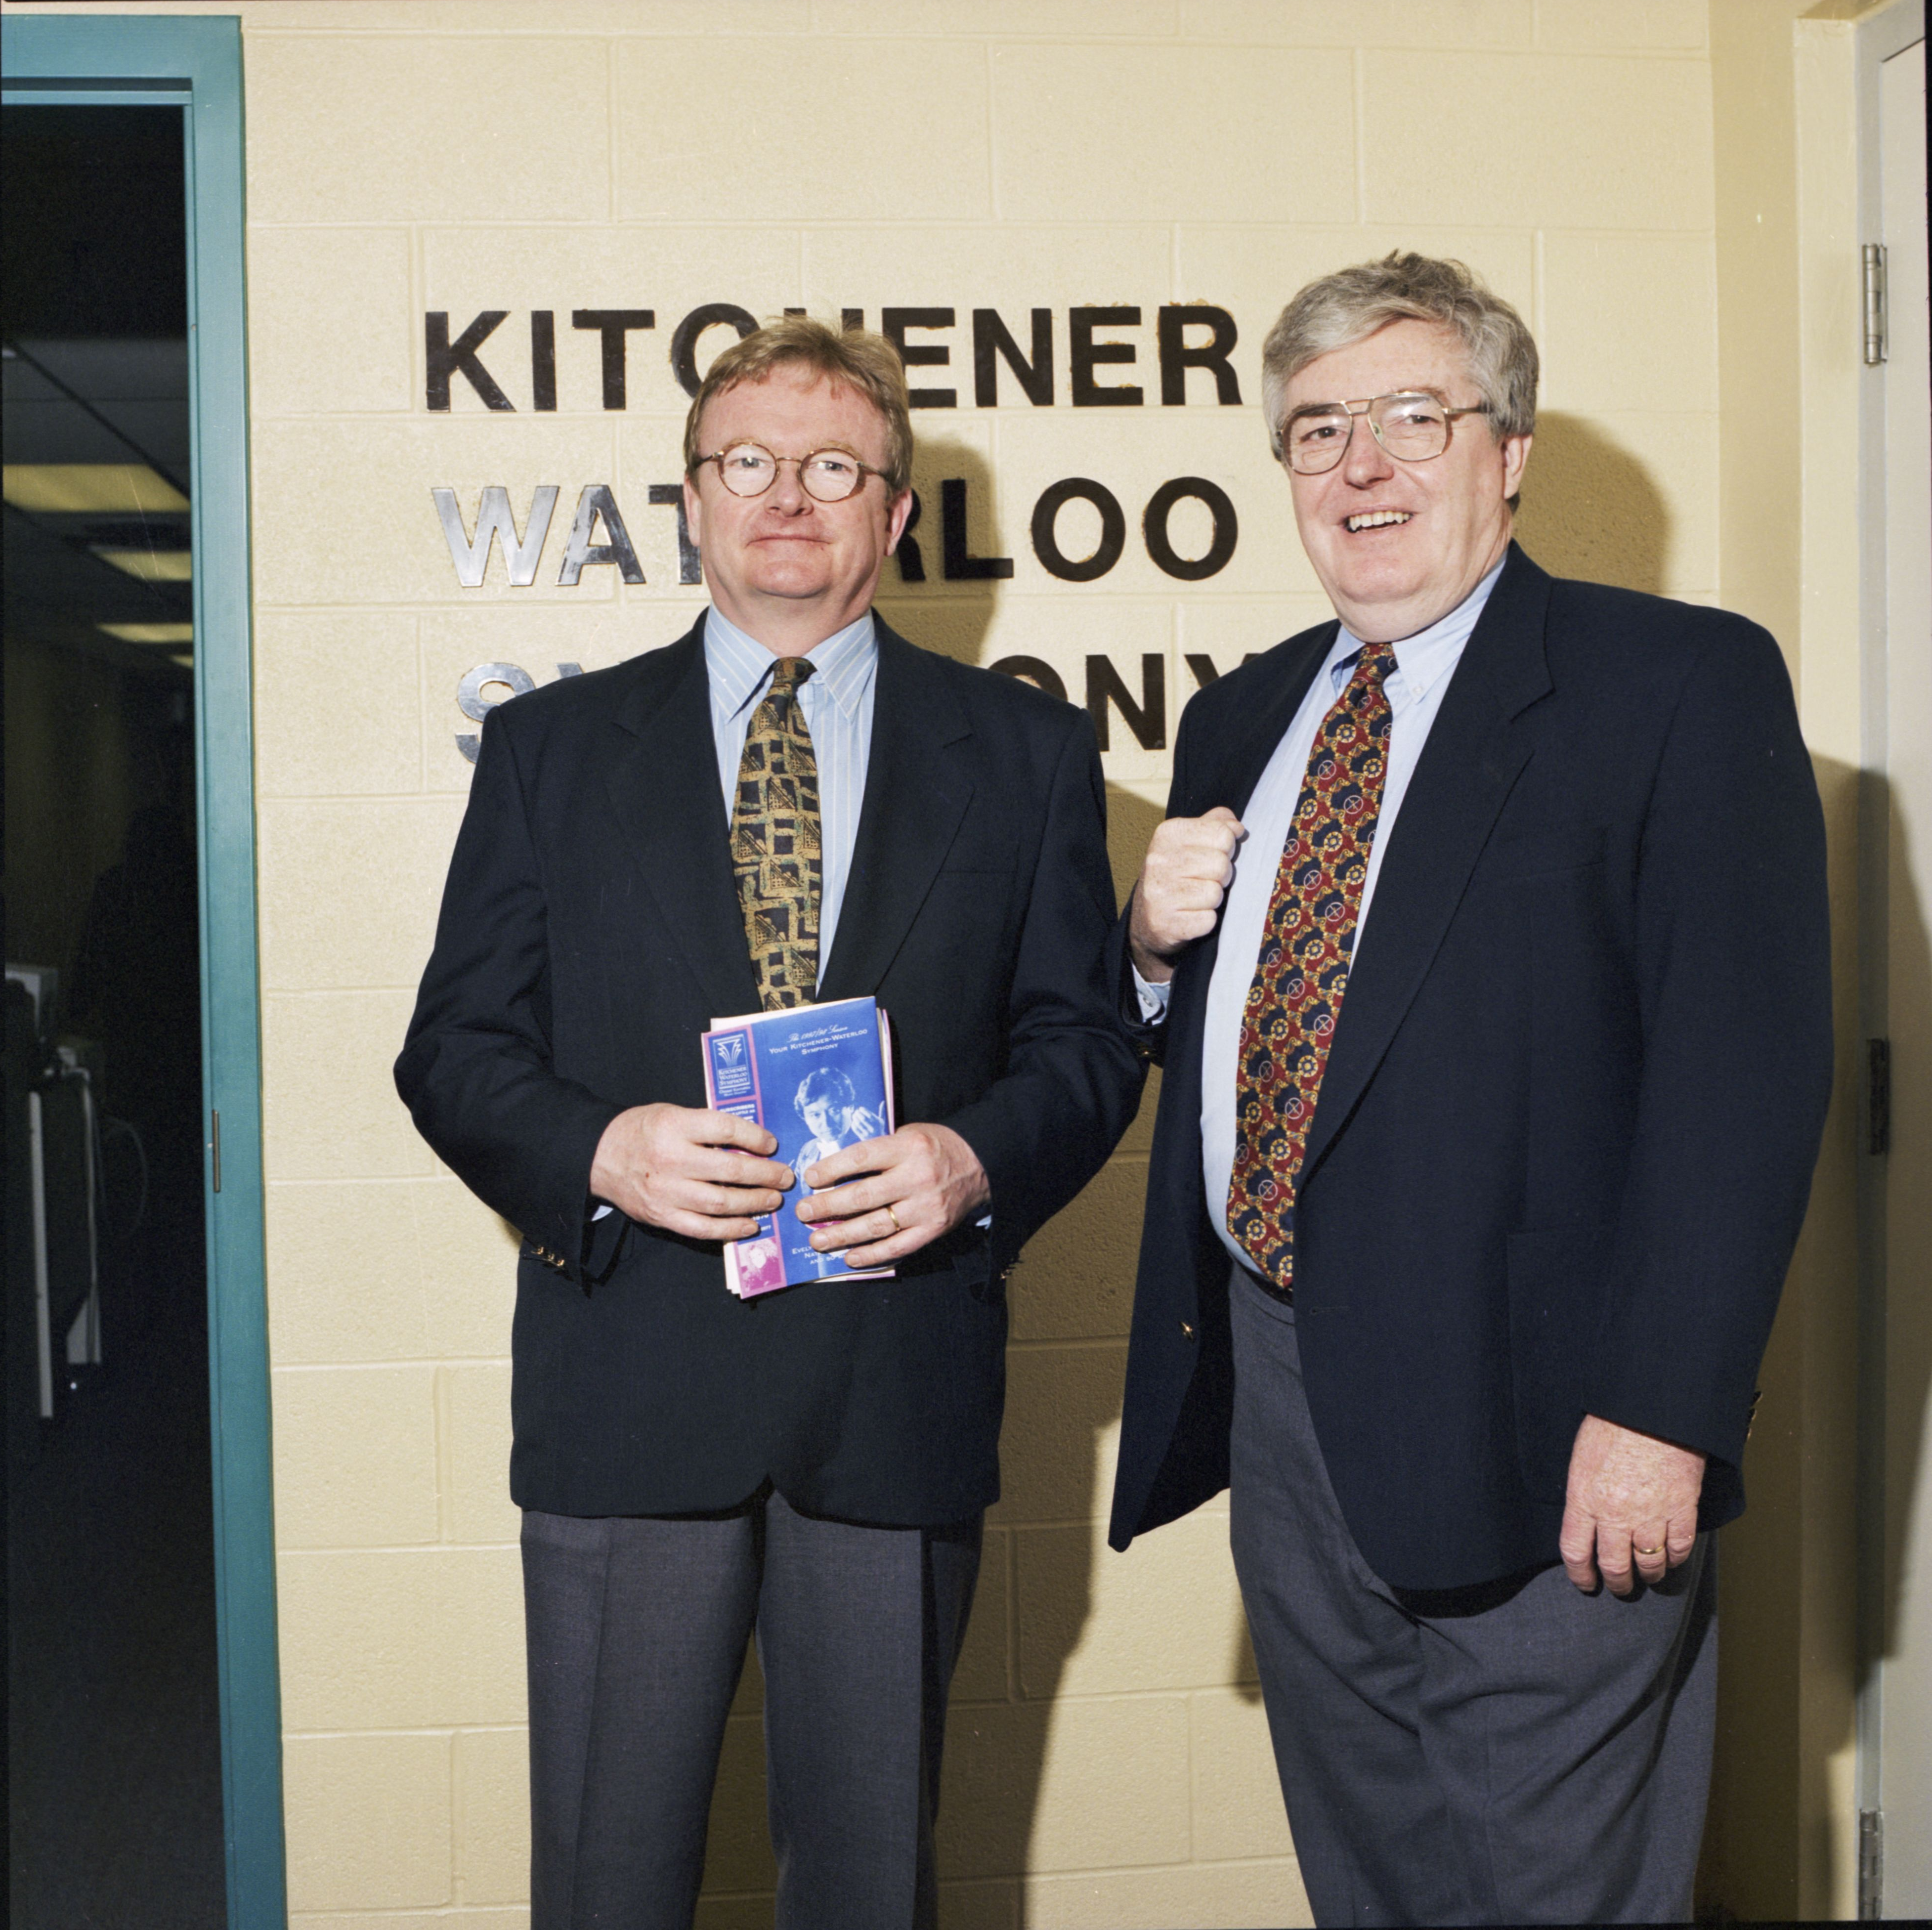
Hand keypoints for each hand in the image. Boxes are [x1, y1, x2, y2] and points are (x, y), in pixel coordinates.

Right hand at [589, 1103, 793, 1241]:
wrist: (598, 1155)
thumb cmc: (642, 1130)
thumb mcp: (672, 1113)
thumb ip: (706, 1126)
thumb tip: (753, 1141)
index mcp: (675, 1125)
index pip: (726, 1130)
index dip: (755, 1137)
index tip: (772, 1144)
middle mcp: (671, 1159)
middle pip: (730, 1170)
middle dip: (765, 1175)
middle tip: (785, 1177)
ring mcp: (665, 1192)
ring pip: (720, 1202)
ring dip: (754, 1203)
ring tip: (773, 1199)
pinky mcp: (661, 1216)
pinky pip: (702, 1228)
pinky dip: (730, 1229)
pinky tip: (750, 1225)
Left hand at [792, 1122, 990, 1268]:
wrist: (982, 1163)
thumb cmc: (936, 1146)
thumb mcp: (909, 1134)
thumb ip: (879, 1150)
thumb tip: (836, 1169)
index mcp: (908, 1147)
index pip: (862, 1158)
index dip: (832, 1169)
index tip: (810, 1178)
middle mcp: (917, 1177)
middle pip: (864, 1195)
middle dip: (828, 1206)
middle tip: (803, 1212)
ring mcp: (926, 1207)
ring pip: (876, 1225)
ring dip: (842, 1235)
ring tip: (817, 1240)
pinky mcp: (934, 1229)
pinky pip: (898, 1246)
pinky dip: (872, 1254)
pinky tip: (849, 1257)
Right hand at [1129, 806, 1245, 982]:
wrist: (1146, 918)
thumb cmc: (1175, 875)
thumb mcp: (1189, 841)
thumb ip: (1215, 825)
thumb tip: (1237, 826)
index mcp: (1167, 834)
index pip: (1222, 833)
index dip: (1227, 848)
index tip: (1211, 856)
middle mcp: (1158, 861)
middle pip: (1221, 864)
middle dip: (1221, 876)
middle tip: (1205, 880)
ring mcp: (1159, 893)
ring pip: (1215, 893)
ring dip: (1213, 899)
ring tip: (1196, 898)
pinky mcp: (1165, 923)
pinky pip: (1208, 920)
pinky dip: (1205, 921)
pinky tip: (1190, 915)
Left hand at [1559, 1414, 1705, 1595]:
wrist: (1653, 1407)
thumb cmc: (1612, 1423)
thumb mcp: (1582, 1458)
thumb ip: (1584, 1494)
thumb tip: (1587, 1522)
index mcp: (1584, 1497)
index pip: (1575, 1551)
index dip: (1580, 1574)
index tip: (1586, 1583)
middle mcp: (1616, 1513)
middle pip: (1615, 1565)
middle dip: (1617, 1582)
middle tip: (1620, 1586)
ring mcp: (1651, 1514)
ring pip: (1649, 1563)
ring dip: (1648, 1574)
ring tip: (1647, 1575)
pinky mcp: (1682, 1509)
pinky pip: (1679, 1548)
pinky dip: (1675, 1558)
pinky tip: (1671, 1558)